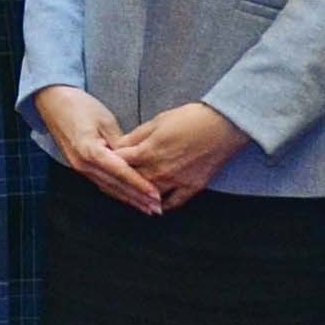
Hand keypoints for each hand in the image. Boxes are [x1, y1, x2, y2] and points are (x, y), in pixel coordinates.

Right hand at [28, 86, 166, 212]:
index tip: (155, 195)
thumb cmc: (79, 106)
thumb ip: (121, 142)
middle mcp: (83, 164)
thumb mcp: (105, 120)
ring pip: (108, 188)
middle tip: (157, 209)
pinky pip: (102, 183)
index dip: (139, 185)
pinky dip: (117, 192)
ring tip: (147, 207)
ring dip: (129, 199)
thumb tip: (136, 159)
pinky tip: (129, 198)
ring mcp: (80, 168)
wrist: (53, 103)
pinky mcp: (80, 167)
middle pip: (115, 186)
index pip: (120, 172)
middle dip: (137, 198)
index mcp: (90, 151)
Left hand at [114, 102, 243, 210]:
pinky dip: (162, 206)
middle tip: (109, 184)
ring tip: (129, 198)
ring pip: (149, 196)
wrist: (223, 125)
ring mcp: (175, 181)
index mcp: (148, 151)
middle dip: (119, 183)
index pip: (119, 162)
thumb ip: (137, 136)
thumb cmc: (192, 118)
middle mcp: (158, 170)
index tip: (101, 163)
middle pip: (131, 182)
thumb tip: (121, 145)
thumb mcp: (159, 120)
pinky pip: (173, 203)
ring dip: (138, 198)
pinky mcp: (192, 187)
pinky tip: (155, 207)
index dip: (108, 162)